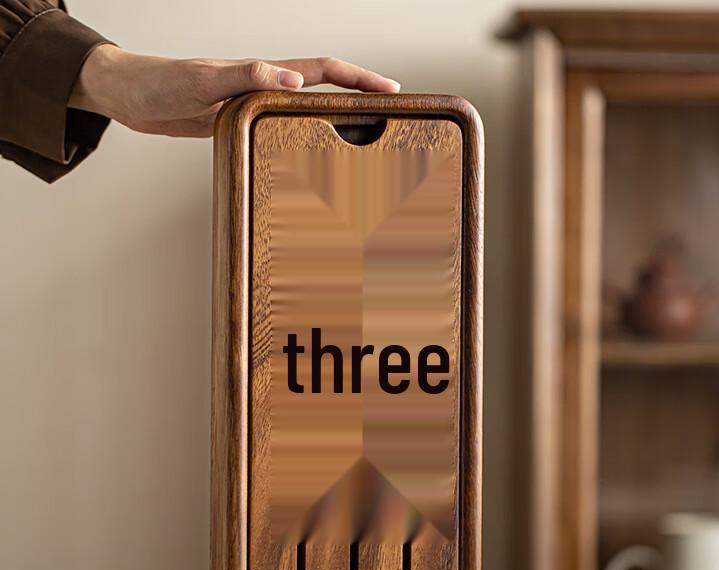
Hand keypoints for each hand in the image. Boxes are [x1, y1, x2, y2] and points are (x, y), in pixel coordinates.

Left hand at [69, 45, 399, 136]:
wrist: (132, 96)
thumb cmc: (160, 84)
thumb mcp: (203, 81)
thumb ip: (247, 77)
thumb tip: (293, 81)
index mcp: (263, 73)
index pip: (324, 70)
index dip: (359, 78)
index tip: (390, 90)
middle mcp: (266, 86)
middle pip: (326, 87)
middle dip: (361, 97)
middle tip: (390, 116)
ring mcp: (257, 105)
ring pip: (309, 108)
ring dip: (339, 117)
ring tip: (364, 138)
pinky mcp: (244, 122)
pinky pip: (286, 128)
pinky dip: (308, 136)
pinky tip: (313, 155)